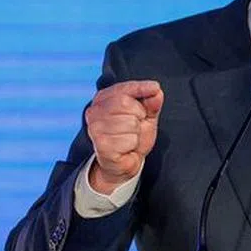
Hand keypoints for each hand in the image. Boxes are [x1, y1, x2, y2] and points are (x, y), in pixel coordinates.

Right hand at [85, 80, 163, 194]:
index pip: (124, 88)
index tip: (155, 87)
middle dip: (139, 116)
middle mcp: (94, 111)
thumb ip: (151, 103)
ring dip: (136, 133)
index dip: (141, 88)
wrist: (123, 163)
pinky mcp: (101, 144)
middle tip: (135, 126)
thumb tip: (156, 91)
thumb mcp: (145, 117)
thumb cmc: (131, 136)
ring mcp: (95, 128)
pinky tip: (125, 148)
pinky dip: (133, 145)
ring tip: (129, 138)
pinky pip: (129, 140)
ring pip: (130, 123)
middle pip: (126, 103)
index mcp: (103, 99)